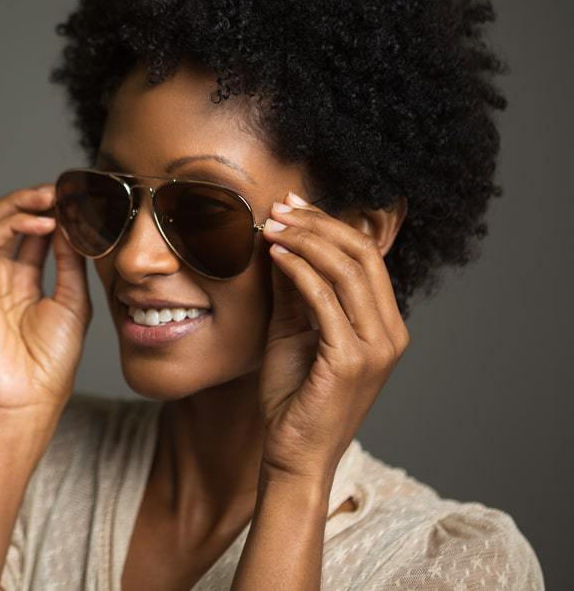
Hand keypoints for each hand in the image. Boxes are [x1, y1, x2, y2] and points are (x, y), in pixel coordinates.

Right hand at [0, 183, 91, 419]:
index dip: (53, 210)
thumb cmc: (49, 363)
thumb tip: (73, 224)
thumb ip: (70, 262)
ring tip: (51, 196)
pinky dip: (13, 224)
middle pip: (8, 219)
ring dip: (20, 203)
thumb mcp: (73, 302)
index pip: (33, 230)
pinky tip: (42, 222)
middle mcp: (0, 275)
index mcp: (23, 279)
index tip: (79, 197)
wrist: (28, 403)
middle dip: (34, 199)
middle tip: (62, 189)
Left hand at [257, 192, 409, 481]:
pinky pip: (325, 301)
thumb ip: (295, 290)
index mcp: (384, 326)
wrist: (293, 455)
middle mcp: (389, 334)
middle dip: (317, 224)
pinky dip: (299, 270)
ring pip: (347, 272)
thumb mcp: (294, 331)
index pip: (365, 258)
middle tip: (278, 208)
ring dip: (306, 240)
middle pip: (361, 256)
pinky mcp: (350, 362)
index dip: (328, 225)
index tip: (291, 205)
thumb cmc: (294, 397)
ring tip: (271, 226)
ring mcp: (374, 348)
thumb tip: (282, 240)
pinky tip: (275, 255)